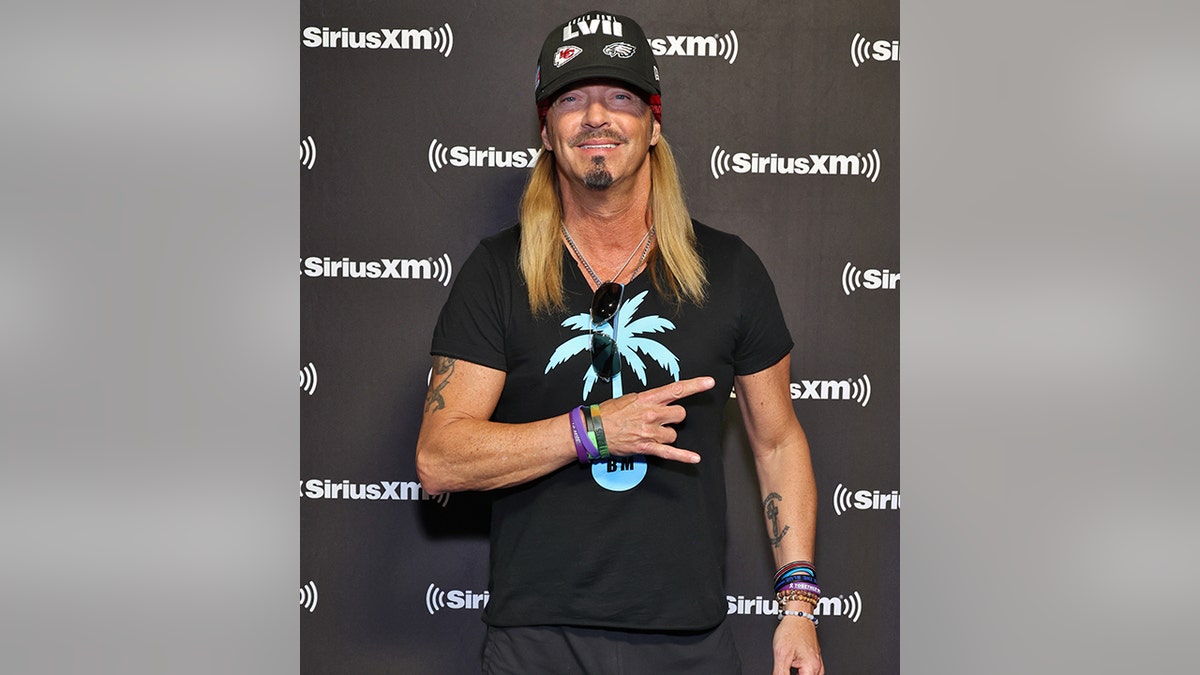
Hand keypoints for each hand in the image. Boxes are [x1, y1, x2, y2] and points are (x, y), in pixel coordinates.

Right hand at [596, 376, 714, 462]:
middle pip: (680, 414)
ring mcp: (650, 431)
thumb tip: (659, 400)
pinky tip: (694, 458)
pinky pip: (669, 453)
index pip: (676, 389)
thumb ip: (647, 399)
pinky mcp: (647, 447)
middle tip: (664, 419)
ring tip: (651, 433)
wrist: (593, 430)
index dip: (695, 385)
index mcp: (647, 399)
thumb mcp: (628, 398)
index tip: (708, 382)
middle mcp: (651, 414)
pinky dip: (683, 457)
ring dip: (667, 434)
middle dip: (675, 418)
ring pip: (674, 434)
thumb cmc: (608, 414)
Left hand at [772, 614, 822, 674]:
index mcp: (812, 668)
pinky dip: (802, 672)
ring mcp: (817, 662)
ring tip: (789, 665)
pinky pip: (809, 671)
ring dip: (799, 674)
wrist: (798, 616)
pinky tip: (794, 668)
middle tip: (785, 668)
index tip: (783, 672)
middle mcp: (818, 666)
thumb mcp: (781, 655)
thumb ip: (780, 673)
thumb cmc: (791, 630)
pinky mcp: (814, 658)